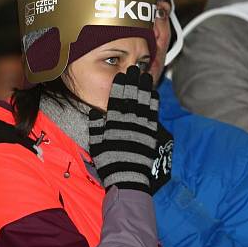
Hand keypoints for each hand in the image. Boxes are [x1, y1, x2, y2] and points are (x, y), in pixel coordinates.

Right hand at [88, 66, 158, 192]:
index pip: (117, 99)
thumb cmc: (109, 162)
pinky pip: (153, 114)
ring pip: (144, 102)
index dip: (120, 86)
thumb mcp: (96, 144)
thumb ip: (96, 127)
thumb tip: (94, 113)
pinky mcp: (151, 133)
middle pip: (132, 97)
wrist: (127, 177)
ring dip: (145, 88)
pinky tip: (154, 93)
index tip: (122, 75)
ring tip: (146, 76)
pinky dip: (154, 103)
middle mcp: (129, 121)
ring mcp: (141, 126)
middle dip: (133, 81)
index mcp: (114, 122)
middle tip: (135, 69)